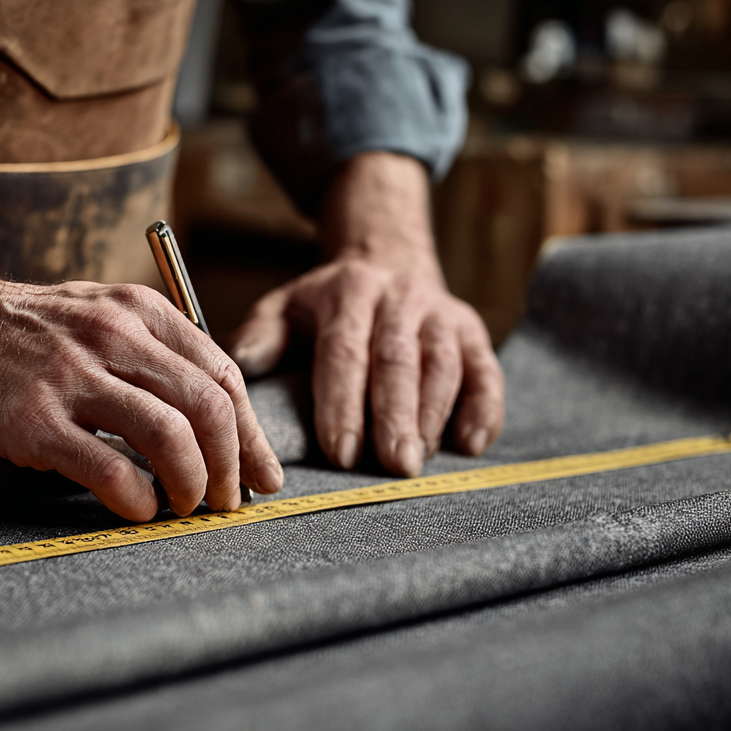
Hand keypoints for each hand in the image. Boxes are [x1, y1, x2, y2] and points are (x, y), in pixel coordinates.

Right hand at [0, 163, 283, 521]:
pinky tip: (138, 510)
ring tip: (185, 508)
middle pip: (208, 407)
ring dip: (192, 484)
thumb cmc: (28, 331)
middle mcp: (114, 336)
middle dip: (232, 466)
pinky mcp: (34, 419)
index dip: (252, 434)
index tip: (262, 475)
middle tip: (227, 502)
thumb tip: (218, 424)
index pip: (222, 375)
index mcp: (139, 311)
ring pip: (169, 435)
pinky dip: (138, 498)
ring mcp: (73, 377)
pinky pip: (110, 468)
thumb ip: (156, 354)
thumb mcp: (101, 313)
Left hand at [228, 153, 503, 475]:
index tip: (340, 453)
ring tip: (419, 462)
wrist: (387, 264)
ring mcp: (442, 313)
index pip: (345, 353)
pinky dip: (484, 408)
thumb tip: (244, 365)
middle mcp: (399, 297)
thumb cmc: (326, 308)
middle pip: (398, 362)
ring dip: (433, 417)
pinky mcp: (474, 331)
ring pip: (443, 366)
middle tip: (394, 466)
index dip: (343, 405)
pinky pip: (487, 371)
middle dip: (396, 417)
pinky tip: (472, 443)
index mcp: (348, 292)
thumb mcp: (285, 307)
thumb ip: (262, 335)